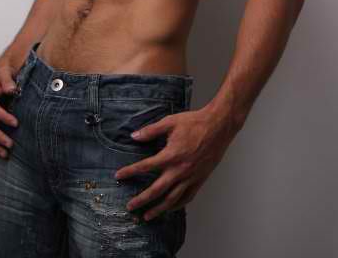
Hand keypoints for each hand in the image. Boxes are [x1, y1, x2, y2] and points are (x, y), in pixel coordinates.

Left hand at [114, 105, 236, 220]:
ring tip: (147, 216)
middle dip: (142, 200)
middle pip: (157, 190)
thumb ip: (151, 131)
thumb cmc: (194, 123)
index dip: (130, 171)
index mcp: (170, 156)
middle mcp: (180, 170)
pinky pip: (187, 197)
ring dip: (158, 209)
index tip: (119, 176)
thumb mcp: (170, 122)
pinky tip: (170, 208)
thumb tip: (134, 136)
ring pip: (172, 199)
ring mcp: (191, 177)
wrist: (218, 127)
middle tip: (130, 207)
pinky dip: (177, 205)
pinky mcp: (200, 180)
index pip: (145, 167)